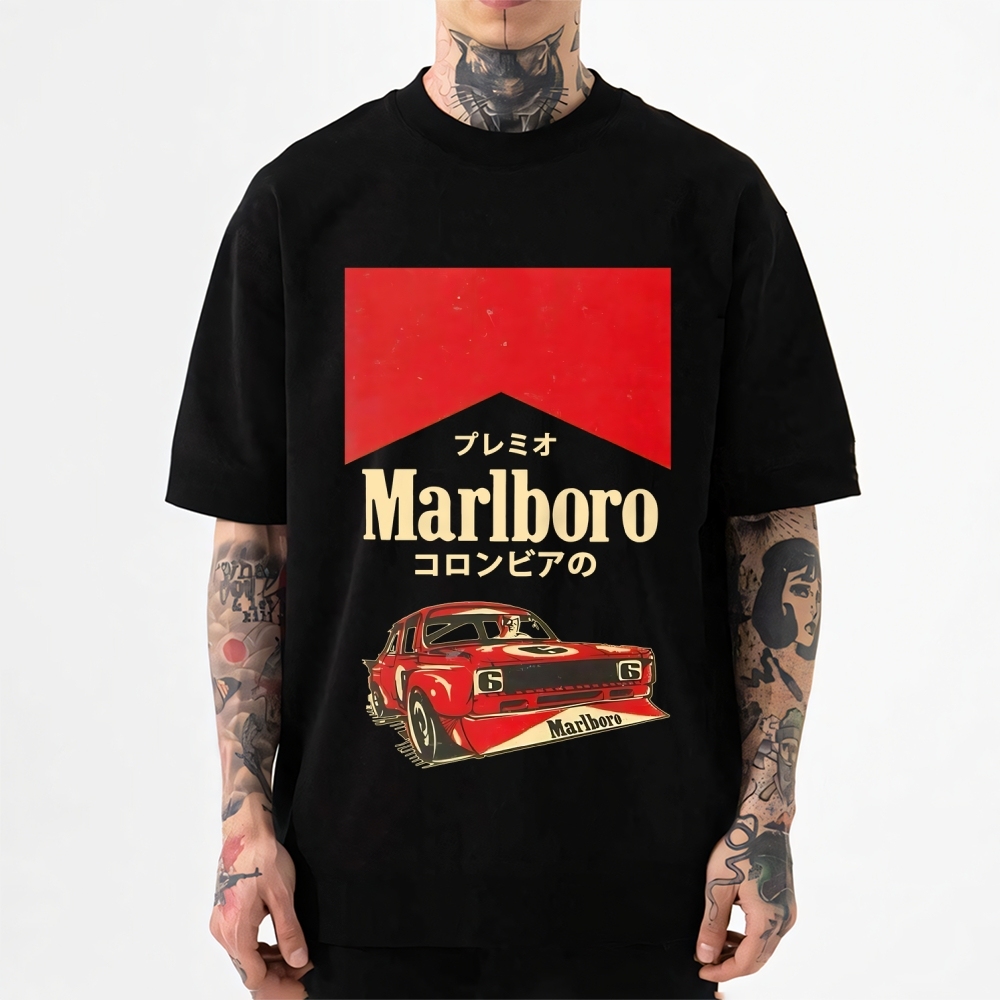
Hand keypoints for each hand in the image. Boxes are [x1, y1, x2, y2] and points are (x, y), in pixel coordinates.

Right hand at [210, 831, 312, 992]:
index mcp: (236, 931)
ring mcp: (221, 924)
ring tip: (297, 955)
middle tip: (305, 968)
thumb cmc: (263, 858)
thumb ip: (289, 931)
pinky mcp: (225, 915)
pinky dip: (261, 949)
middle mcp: (223, 932)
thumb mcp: (283, 896)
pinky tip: (279, 944)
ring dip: (270, 962)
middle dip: (278, 974)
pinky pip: (241, 944)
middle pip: (250, 970)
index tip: (302, 980)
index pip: (255, 977)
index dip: (280, 984)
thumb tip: (298, 960)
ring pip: (245, 958)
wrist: (246, 833)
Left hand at [694, 815, 795, 982]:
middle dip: (731, 964)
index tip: (702, 970)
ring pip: (764, 948)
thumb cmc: (740, 849)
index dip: (723, 971)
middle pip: (758, 959)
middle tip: (705, 960)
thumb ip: (712, 925)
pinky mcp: (786, 905)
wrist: (765, 823)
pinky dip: (750, 938)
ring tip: (714, 945)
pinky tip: (731, 931)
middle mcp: (784, 920)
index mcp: (768, 919)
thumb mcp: (718, 887)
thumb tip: (705, 956)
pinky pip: (769, 933)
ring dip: (740, 952)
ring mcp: (788, 913)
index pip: (747, 962)